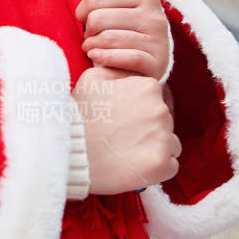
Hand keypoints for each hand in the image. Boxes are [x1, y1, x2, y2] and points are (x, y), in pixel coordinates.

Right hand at [71, 66, 179, 194]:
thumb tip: (130, 73)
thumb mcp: (93, 78)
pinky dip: (156, 168)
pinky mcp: (162, 165)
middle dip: (147, 128)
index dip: (138, 109)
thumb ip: (117, 70)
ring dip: (154, 147)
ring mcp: (163, 139)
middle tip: (121, 136)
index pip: (155, 99)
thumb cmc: (78, 114)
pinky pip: (170, 166)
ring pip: (169, 143)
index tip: (121, 118)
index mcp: (148, 87)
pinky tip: (134, 165)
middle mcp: (161, 111)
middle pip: (163, 121)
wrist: (67, 152)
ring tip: (127, 152)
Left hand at [75, 0, 170, 79]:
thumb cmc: (127, 20)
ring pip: (108, 39)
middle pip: (98, 19)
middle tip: (90, 34)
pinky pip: (125, 58)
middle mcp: (155, 16)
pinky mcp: (156, 63)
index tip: (84, 16)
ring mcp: (159, 41)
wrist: (150, 54)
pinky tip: (96, 56)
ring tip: (91, 46)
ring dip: (92, 45)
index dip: (83, 9)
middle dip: (88, 29)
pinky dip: (105, 58)